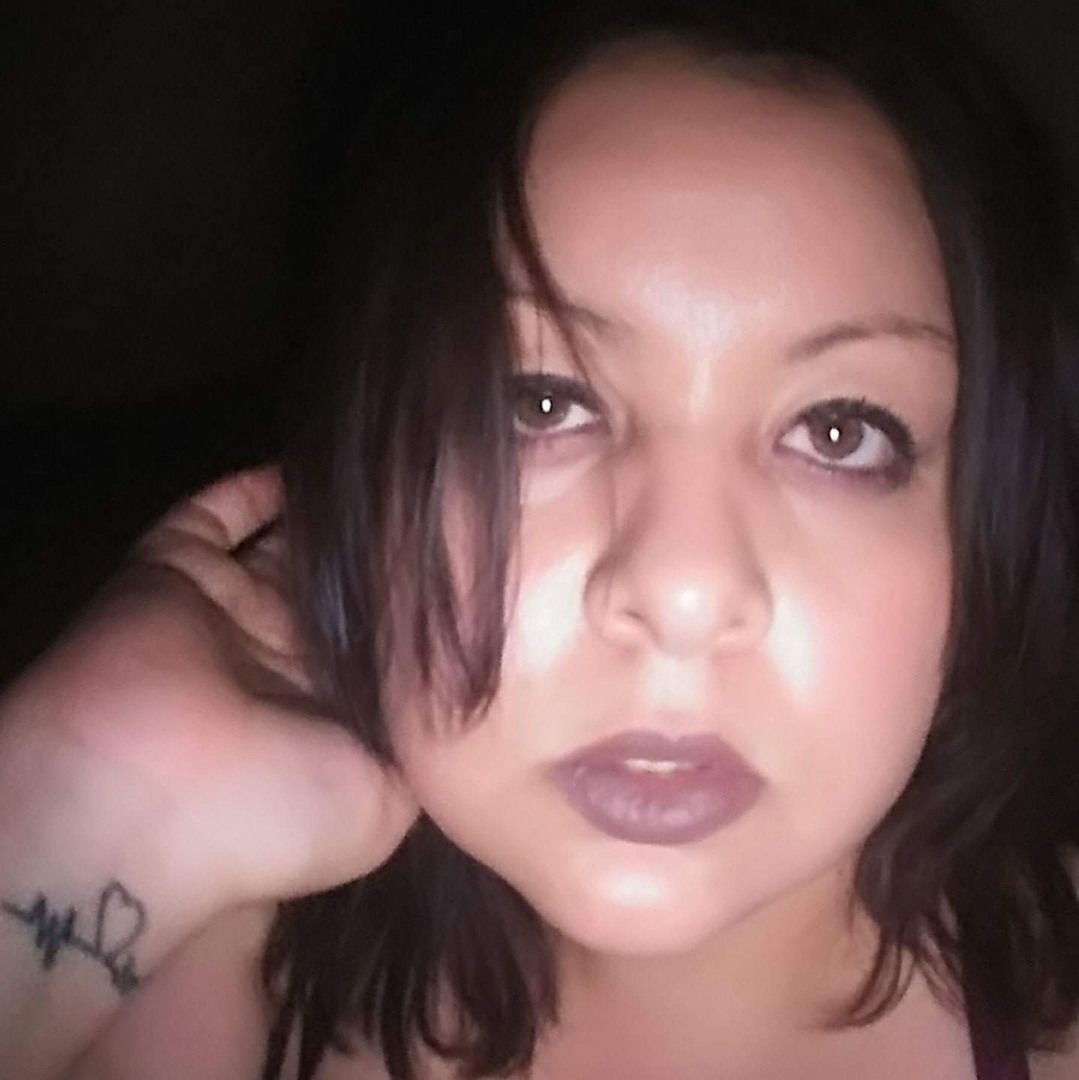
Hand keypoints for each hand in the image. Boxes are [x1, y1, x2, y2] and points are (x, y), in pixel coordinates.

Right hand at [3, 466, 417, 909]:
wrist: (142, 802)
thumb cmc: (276, 814)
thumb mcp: (383, 808)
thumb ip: (420, 744)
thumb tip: (456, 695)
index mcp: (327, 715)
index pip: (382, 646)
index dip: (424, 609)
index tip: (479, 566)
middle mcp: (281, 659)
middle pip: (341, 588)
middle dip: (384, 556)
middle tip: (445, 506)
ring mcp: (229, 611)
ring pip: (290, 546)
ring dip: (332, 519)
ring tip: (395, 480)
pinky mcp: (179, 568)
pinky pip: (217, 514)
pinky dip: (257, 487)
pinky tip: (315, 466)